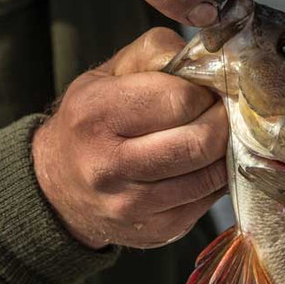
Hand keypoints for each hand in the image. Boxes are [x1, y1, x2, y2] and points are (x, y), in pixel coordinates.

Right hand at [32, 28, 227, 248]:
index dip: (204, 92)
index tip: (205, 89)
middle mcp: (109, 165)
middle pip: (201, 142)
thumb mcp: (112, 72)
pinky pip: (210, 199)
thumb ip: (158, 53)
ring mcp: (133, 205)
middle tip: (224, 111)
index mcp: (96, 114)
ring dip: (226, 151)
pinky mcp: (158, 230)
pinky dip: (218, 177)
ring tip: (217, 135)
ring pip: (212, 174)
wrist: (58, 184)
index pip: (180, 101)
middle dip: (224, 121)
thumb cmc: (94, 117)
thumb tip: (207, 61)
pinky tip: (205, 163)